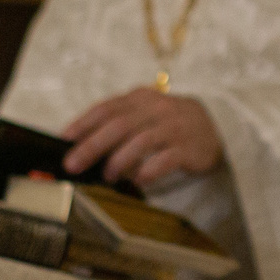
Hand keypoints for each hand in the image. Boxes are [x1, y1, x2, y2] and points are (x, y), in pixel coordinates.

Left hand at [61, 88, 223, 186]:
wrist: (216, 126)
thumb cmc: (168, 124)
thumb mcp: (144, 114)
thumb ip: (118, 125)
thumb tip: (80, 145)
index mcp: (139, 98)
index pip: (106, 108)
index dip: (83, 123)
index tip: (63, 139)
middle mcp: (156, 109)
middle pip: (119, 125)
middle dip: (93, 145)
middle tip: (73, 164)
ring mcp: (174, 127)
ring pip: (142, 140)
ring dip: (120, 159)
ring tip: (108, 175)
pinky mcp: (188, 147)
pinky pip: (167, 158)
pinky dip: (150, 169)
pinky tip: (138, 180)